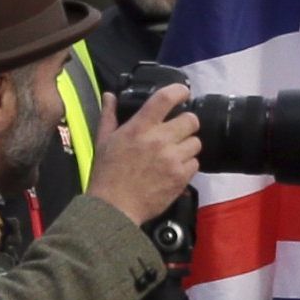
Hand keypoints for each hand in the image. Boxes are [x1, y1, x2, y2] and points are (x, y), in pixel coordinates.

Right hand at [84, 86, 202, 229]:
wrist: (113, 208)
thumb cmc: (107, 174)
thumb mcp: (103, 142)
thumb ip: (109, 116)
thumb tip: (110, 96)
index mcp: (139, 128)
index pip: (165, 99)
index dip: (179, 91)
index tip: (183, 93)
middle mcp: (159, 139)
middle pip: (191, 120)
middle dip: (186, 125)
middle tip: (176, 133)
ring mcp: (172, 159)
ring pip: (196, 142)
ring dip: (187, 147)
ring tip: (174, 154)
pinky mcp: (181, 176)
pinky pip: (195, 163)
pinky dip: (187, 166)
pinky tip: (174, 170)